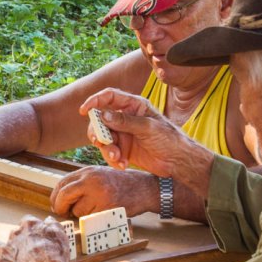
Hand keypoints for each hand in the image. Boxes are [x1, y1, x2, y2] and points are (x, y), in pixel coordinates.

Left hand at [0, 216, 72, 261]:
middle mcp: (15, 235)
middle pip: (13, 235)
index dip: (31, 230)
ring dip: (2, 252)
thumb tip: (48, 220)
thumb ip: (53, 225)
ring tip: (10, 260)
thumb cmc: (57, 258)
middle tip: (27, 253)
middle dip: (18, 242)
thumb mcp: (61, 237)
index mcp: (29, 226)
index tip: (34, 237)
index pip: (26, 221)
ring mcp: (5, 250)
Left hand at [50, 166, 158, 217]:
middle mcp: (91, 180)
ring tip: (94, 210)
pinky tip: (102, 213)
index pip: (62, 183)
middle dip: (60, 207)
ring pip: (77, 210)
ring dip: (81, 215)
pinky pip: (90, 218)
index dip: (56, 197)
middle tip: (63, 213)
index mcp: (88, 171)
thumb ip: (81, 184)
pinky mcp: (107, 207)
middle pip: (64, 196)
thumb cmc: (120, 184)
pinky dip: (92, 220)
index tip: (56, 204)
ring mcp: (99, 193)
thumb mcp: (99, 176)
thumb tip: (60, 198)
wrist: (144, 188)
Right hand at [79, 90, 206, 177]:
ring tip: (117, 158)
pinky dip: (113, 160)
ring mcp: (123, 134)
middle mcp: (125, 118)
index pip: (109, 97)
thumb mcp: (147, 127)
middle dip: (98, 132)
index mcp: (133, 106)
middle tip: (100, 142)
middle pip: (100, 120)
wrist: (178, 162)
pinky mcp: (123, 149)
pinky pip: (109, 153)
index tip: (84, 111)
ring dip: (107, 149)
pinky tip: (123, 165)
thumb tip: (103, 114)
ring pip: (103, 138)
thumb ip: (125, 121)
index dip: (95, 101)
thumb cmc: (169, 139)